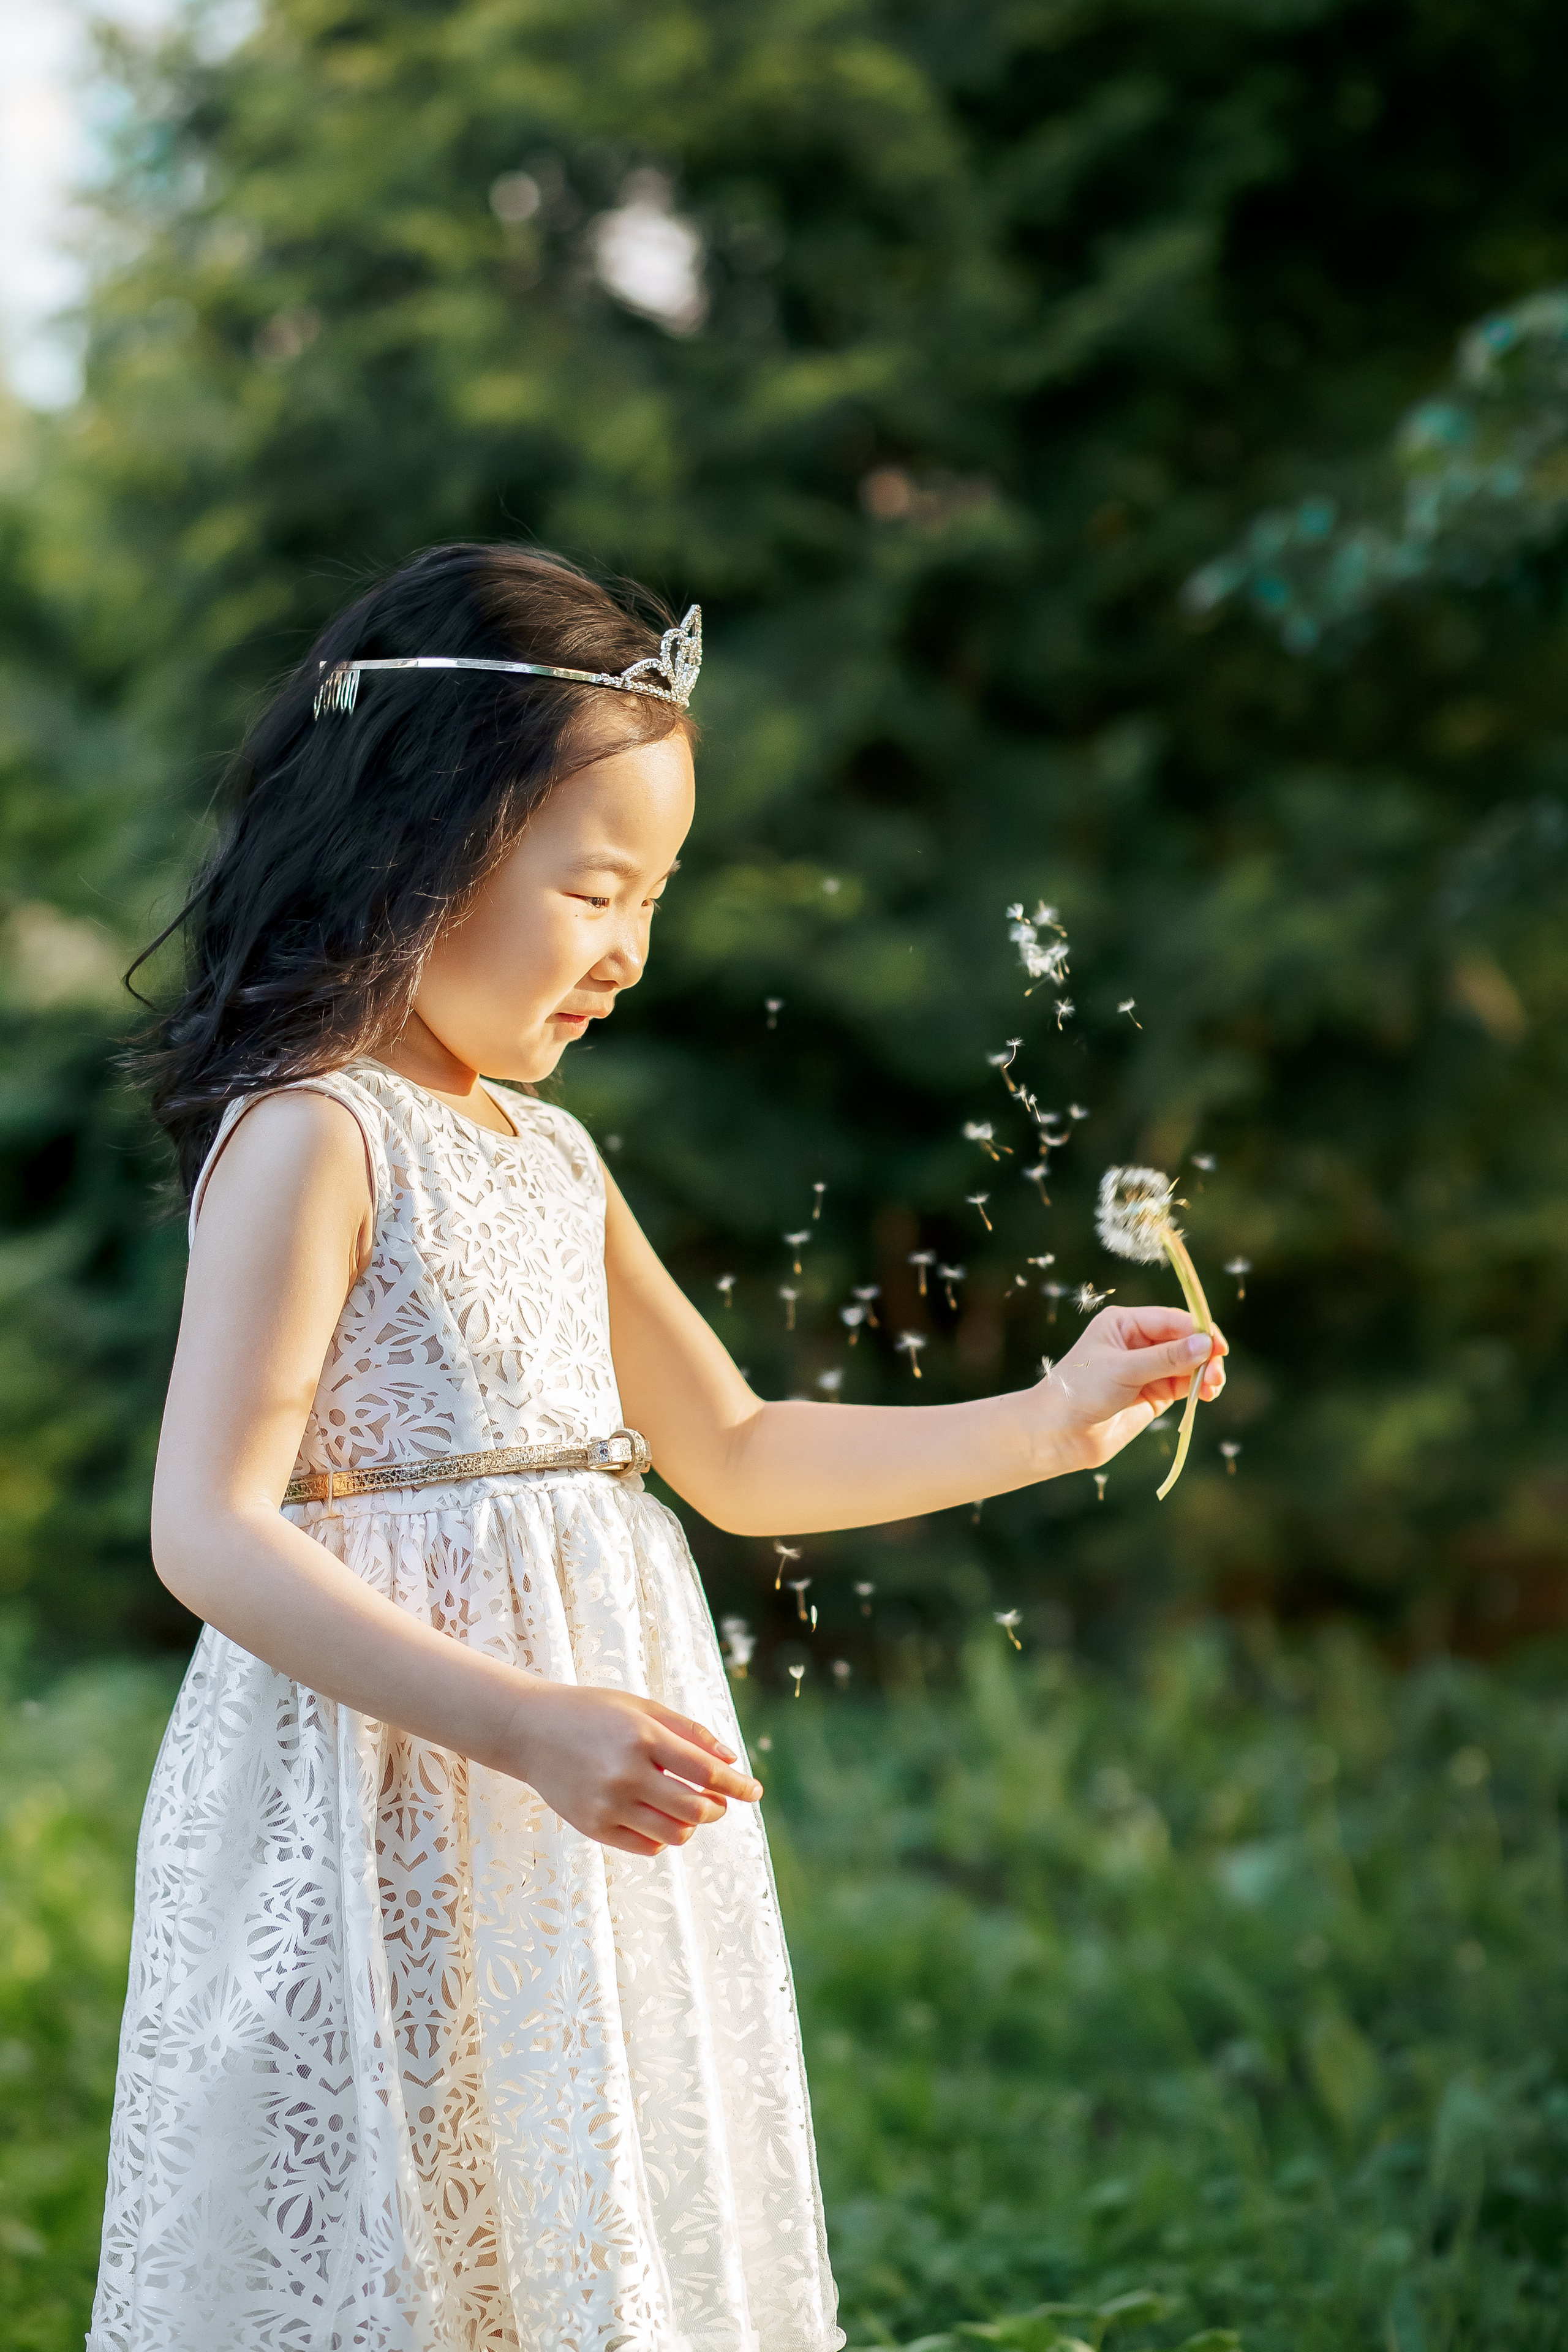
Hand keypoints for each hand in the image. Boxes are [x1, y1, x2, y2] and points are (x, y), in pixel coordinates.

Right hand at [499, 1678, 763, 1856]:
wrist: (529, 1730)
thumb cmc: (593, 1712)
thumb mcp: (642, 1708)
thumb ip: (689, 1732)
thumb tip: (732, 1761)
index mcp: (642, 1737)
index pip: (707, 1771)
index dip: (738, 1785)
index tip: (754, 1791)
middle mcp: (626, 1773)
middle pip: (695, 1810)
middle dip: (717, 1808)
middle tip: (718, 1801)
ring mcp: (607, 1804)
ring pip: (674, 1834)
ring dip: (691, 1825)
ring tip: (687, 1808)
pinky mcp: (592, 1827)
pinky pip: (646, 1846)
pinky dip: (662, 1837)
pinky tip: (657, 1817)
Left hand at [1036, 1305, 1227, 1475]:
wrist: (1058, 1434)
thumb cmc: (1080, 1391)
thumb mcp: (1123, 1369)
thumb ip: (1166, 1358)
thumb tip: (1206, 1344)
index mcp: (1124, 1323)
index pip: (1172, 1320)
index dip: (1199, 1332)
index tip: (1219, 1347)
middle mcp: (1137, 1342)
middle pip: (1184, 1342)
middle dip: (1203, 1355)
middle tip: (1216, 1375)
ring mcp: (1146, 1369)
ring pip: (1187, 1365)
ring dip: (1204, 1373)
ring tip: (1212, 1387)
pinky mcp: (1152, 1394)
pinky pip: (1182, 1385)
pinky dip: (1197, 1388)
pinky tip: (1206, 1394)